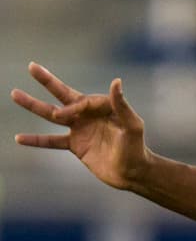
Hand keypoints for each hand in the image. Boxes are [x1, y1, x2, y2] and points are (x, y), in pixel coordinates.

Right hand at [11, 64, 148, 190]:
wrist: (132, 174)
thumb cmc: (136, 149)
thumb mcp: (132, 127)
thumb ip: (122, 105)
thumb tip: (116, 81)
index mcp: (102, 106)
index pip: (81, 102)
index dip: (72, 108)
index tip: (65, 116)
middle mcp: (89, 115)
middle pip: (63, 95)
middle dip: (47, 81)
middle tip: (31, 66)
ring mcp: (80, 129)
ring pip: (52, 115)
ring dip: (33, 105)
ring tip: (14, 94)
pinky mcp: (75, 145)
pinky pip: (52, 141)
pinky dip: (36, 140)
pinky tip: (19, 138)